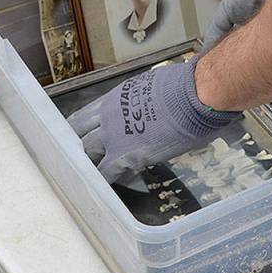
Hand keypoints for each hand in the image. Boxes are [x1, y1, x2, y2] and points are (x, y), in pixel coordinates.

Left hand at [67, 60, 240, 182]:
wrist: (193, 96)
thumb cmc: (183, 86)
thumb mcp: (153, 86)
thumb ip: (141, 98)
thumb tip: (149, 105)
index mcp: (115, 97)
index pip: (86, 115)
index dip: (81, 128)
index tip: (78, 136)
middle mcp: (108, 115)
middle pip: (81, 135)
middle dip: (81, 146)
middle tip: (82, 157)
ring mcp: (113, 136)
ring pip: (89, 153)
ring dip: (91, 163)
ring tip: (92, 173)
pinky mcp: (125, 155)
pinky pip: (106, 172)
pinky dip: (105, 180)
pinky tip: (106, 186)